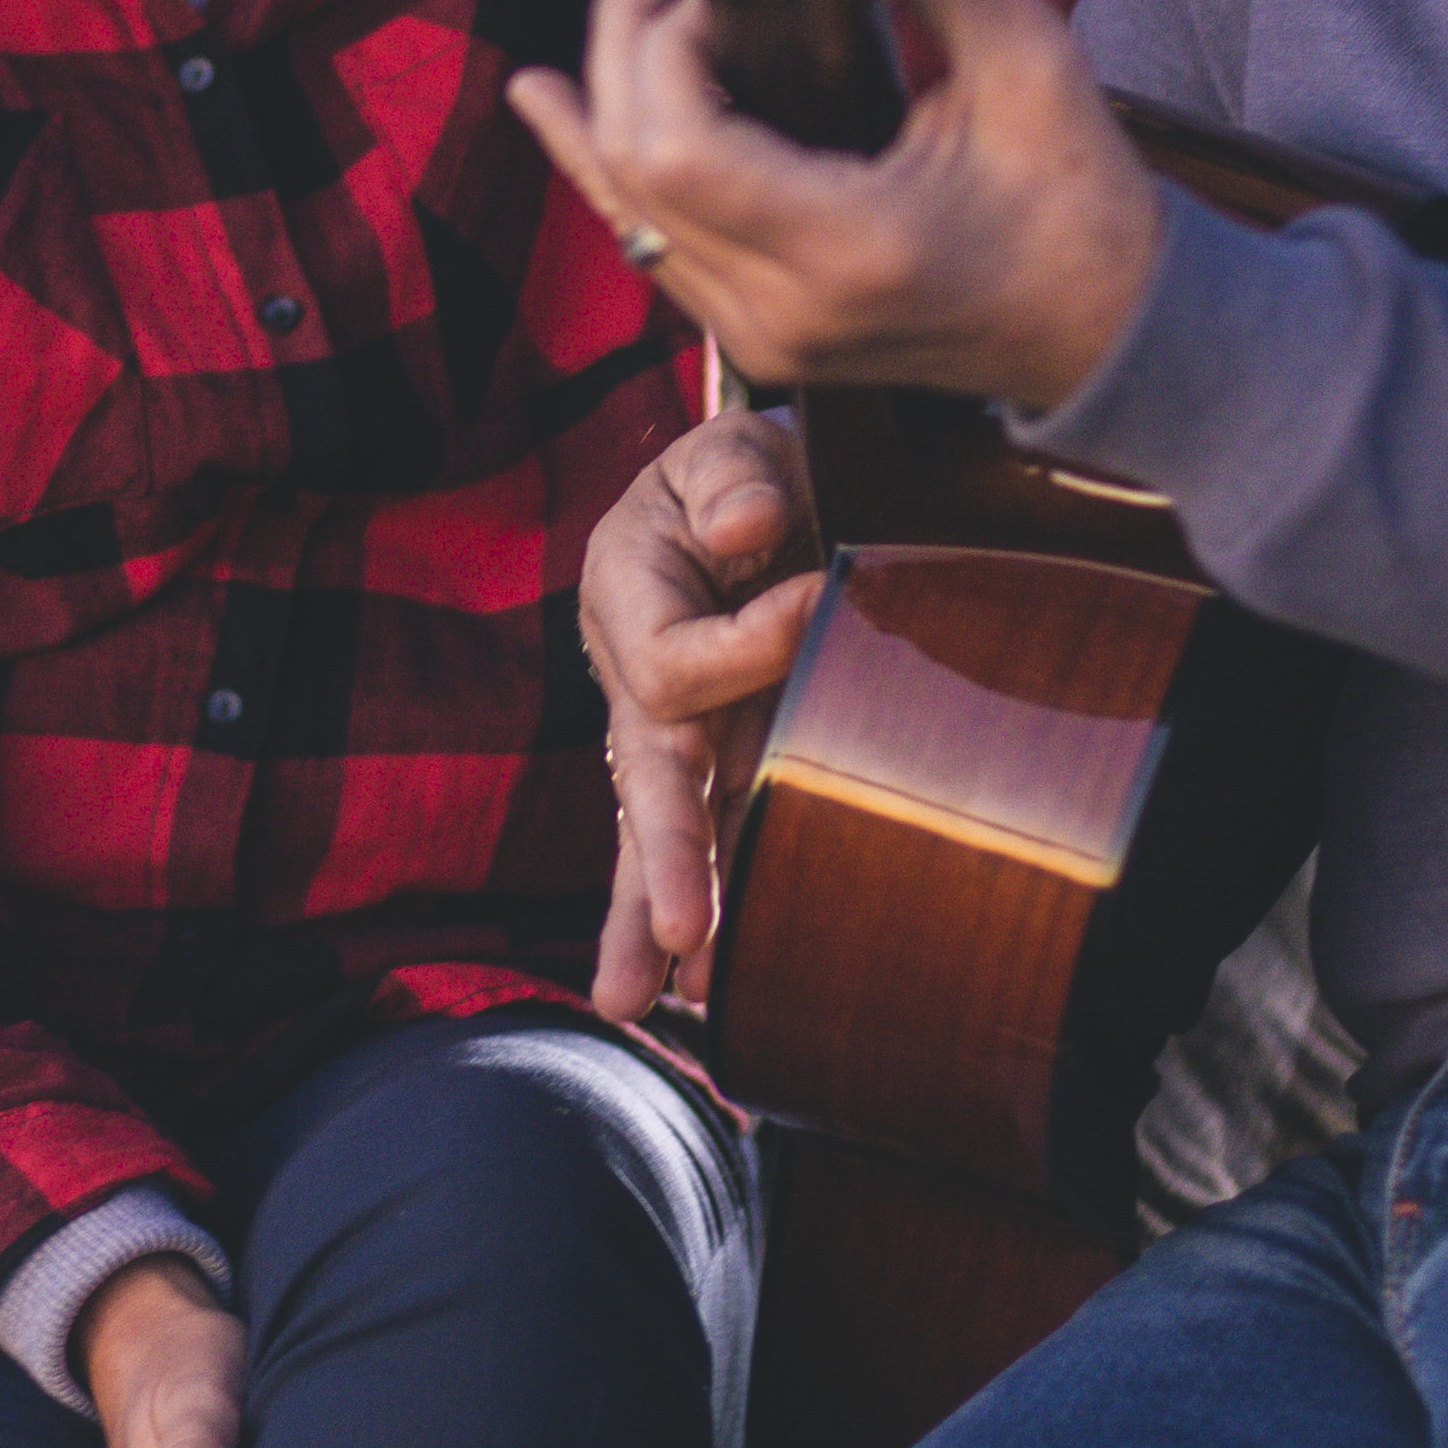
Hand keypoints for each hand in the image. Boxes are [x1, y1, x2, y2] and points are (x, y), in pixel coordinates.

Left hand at [509, 0, 1164, 407]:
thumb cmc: (1083, 210)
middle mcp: (782, 311)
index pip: (680, 146)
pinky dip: (602, 160)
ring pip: (626, 205)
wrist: (1111, 339)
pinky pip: (650, 237)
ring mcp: (759, 337)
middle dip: (627, 35)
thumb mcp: (1034, 62)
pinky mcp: (756, 334)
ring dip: (610, 87)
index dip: (662, 40)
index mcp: (848, 250)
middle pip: (635, 165)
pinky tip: (550, 99)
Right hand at [576, 409, 819, 1014]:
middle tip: (686, 928)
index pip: (673, 662)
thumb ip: (731, 473)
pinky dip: (705, 915)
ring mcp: (677, 734)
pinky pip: (706, 845)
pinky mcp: (722, 766)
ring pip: (658, 837)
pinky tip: (707, 988)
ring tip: (657, 1001)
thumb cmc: (752, 467)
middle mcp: (638, 677)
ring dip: (659, 918)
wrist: (775, 494)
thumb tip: (752, 525)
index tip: (821, 600)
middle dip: (666, 859)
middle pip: (644, 781)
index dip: (748, 647)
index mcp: (626, 592)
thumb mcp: (735, 447)